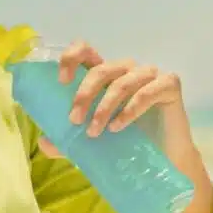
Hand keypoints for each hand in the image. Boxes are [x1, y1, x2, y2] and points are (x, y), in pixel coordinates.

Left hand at [37, 41, 194, 156]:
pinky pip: (147, 92)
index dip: (71, 58)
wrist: (161, 162)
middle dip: (84, 94)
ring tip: (94, 131)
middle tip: (74, 120)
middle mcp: (127, 69)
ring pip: (122, 82)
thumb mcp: (89, 142)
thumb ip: (66, 139)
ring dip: (104, 107)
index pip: (86, 50)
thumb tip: (43, 141)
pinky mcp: (169, 86)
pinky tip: (118, 127)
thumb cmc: (126, 143)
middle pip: (101, 69)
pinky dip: (129, 110)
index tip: (62, 81)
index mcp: (106, 74)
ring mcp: (149, 75)